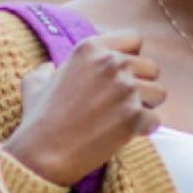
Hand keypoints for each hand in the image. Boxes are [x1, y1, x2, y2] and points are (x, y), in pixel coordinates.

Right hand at [3, 31, 164, 186]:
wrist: (44, 153)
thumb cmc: (38, 120)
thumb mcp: (33, 84)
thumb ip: (45, 70)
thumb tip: (48, 68)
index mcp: (90, 48)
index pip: (134, 38)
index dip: (131, 57)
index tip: (123, 74)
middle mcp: (111, 63)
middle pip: (151, 67)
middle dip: (142, 85)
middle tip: (122, 104)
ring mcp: (125, 89)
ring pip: (159, 92)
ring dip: (147, 107)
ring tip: (126, 119)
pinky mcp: (134, 115)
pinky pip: (156, 120)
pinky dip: (145, 130)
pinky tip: (126, 135)